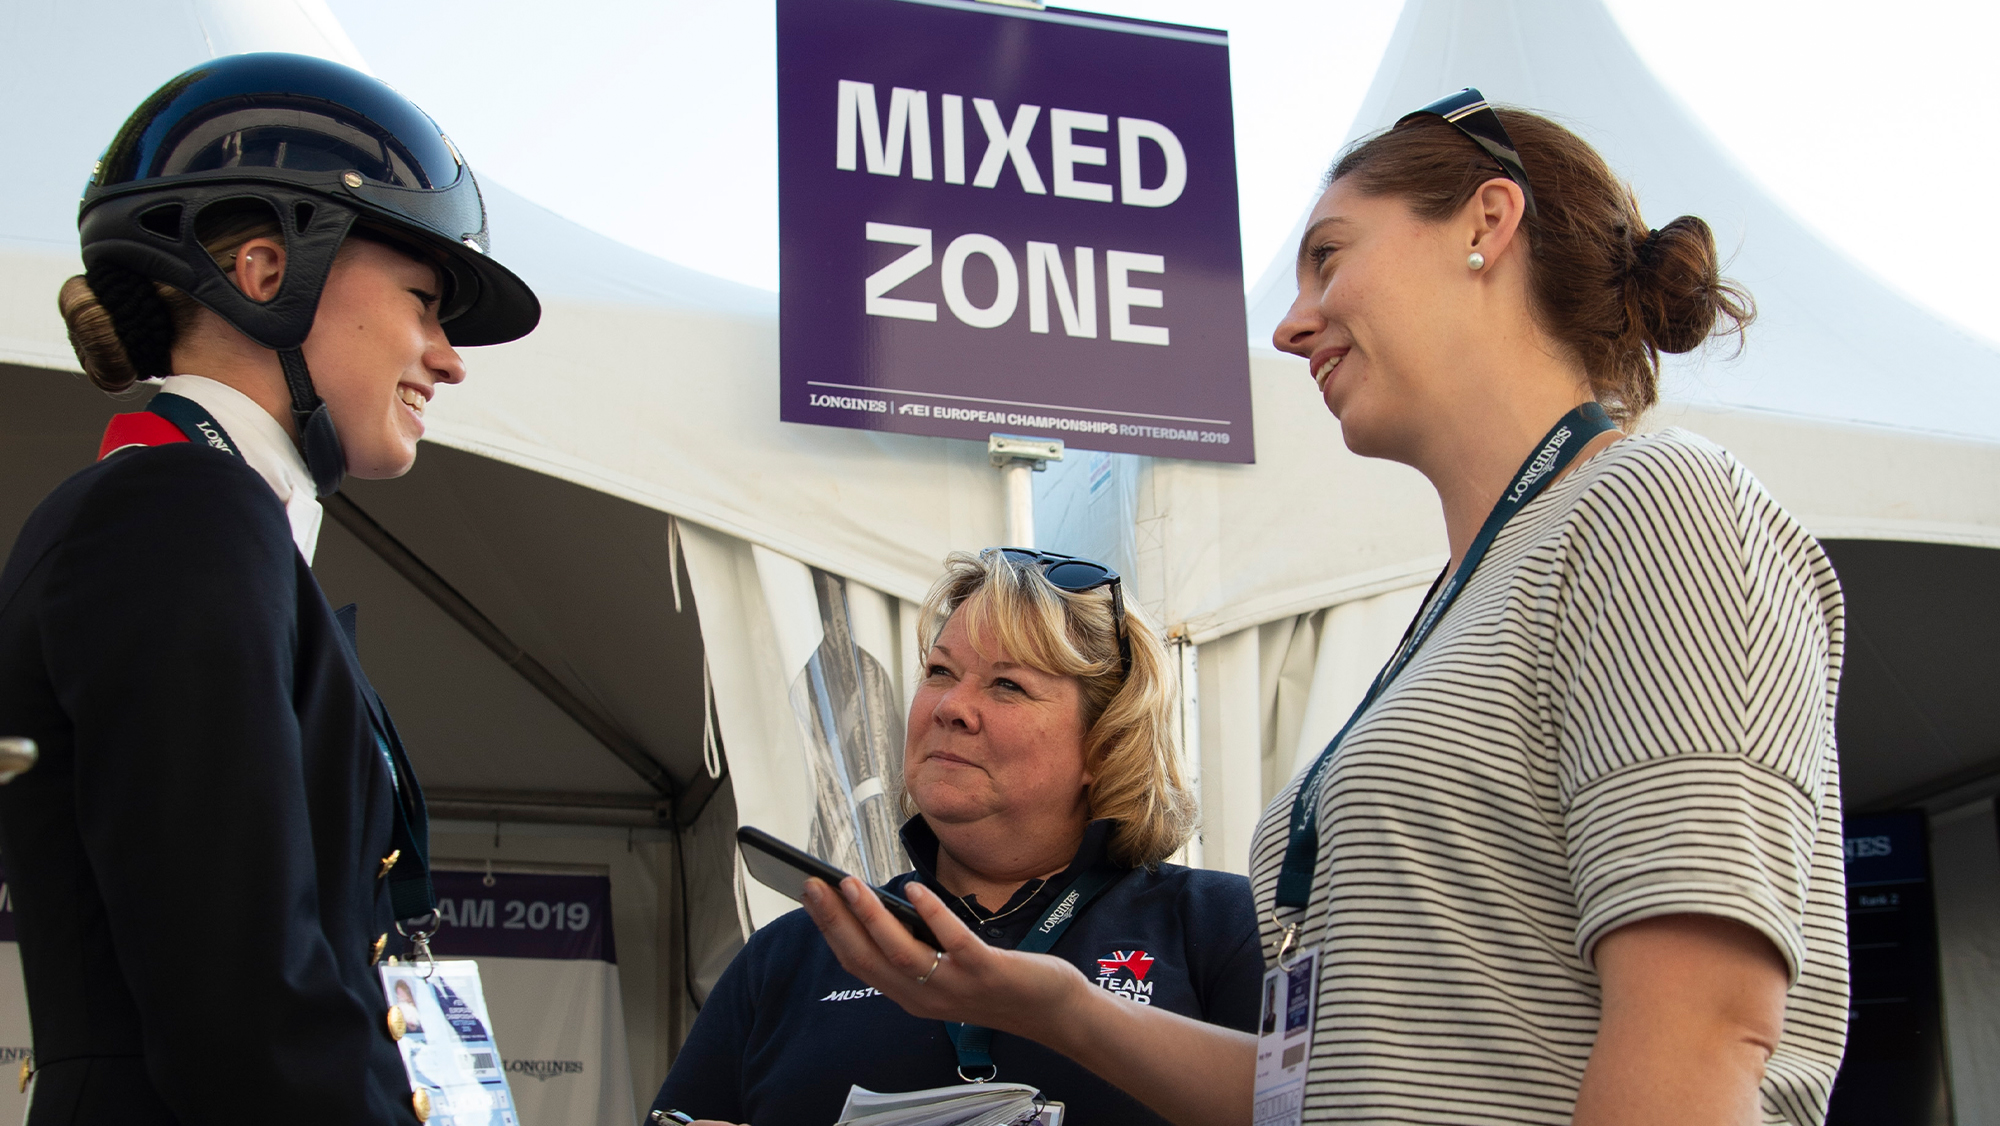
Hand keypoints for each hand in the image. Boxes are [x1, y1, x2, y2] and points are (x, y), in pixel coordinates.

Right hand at [801, 876, 1085, 1037]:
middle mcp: (924, 996)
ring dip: (871, 917)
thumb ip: (916, 948)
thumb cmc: (995, 982)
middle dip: (836, 921)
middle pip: (867, 958)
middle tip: (813, 885)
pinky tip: (913, 887)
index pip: (858, 963)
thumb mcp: (945, 972)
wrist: (1050, 1010)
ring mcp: (953, 985)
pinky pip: (952, 941)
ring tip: (850, 884)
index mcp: (910, 995)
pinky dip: (930, 913)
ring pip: (900, 952)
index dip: (830, 931)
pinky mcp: (984, 971)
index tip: (810, 897)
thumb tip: (885, 904)